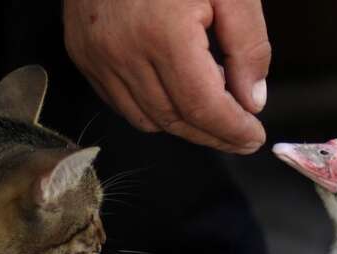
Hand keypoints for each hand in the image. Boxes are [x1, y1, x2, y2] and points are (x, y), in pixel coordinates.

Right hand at [62, 0, 269, 153]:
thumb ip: (248, 47)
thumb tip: (251, 100)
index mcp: (164, 35)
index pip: (203, 107)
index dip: (233, 130)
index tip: (254, 136)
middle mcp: (123, 51)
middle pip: (175, 119)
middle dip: (213, 134)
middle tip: (240, 135)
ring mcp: (96, 54)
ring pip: (147, 118)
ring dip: (184, 124)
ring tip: (213, 111)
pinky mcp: (82, 51)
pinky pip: (120, 101)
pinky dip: (152, 109)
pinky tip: (176, 93)